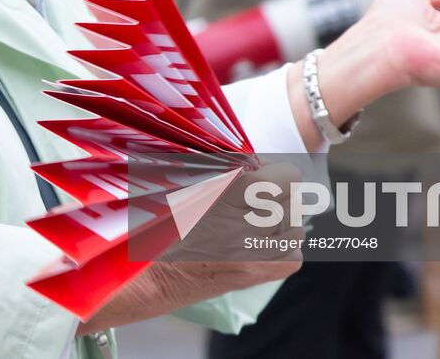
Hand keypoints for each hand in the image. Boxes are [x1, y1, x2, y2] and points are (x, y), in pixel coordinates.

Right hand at [76, 164, 301, 333]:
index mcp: (233, 193)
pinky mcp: (252, 275)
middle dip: (278, 193)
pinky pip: (292, 256)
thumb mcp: (190, 182)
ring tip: (256, 217)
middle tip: (255, 195)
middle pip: (292, 201)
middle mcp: (249, 224)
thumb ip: (227, 170)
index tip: (263, 173)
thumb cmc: (158, 220)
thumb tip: (258, 164)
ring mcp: (253, 253)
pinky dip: (283, 246)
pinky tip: (263, 240)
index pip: (289, 177)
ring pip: (295, 228)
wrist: (143, 273)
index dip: (278, 172)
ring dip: (281, 219)